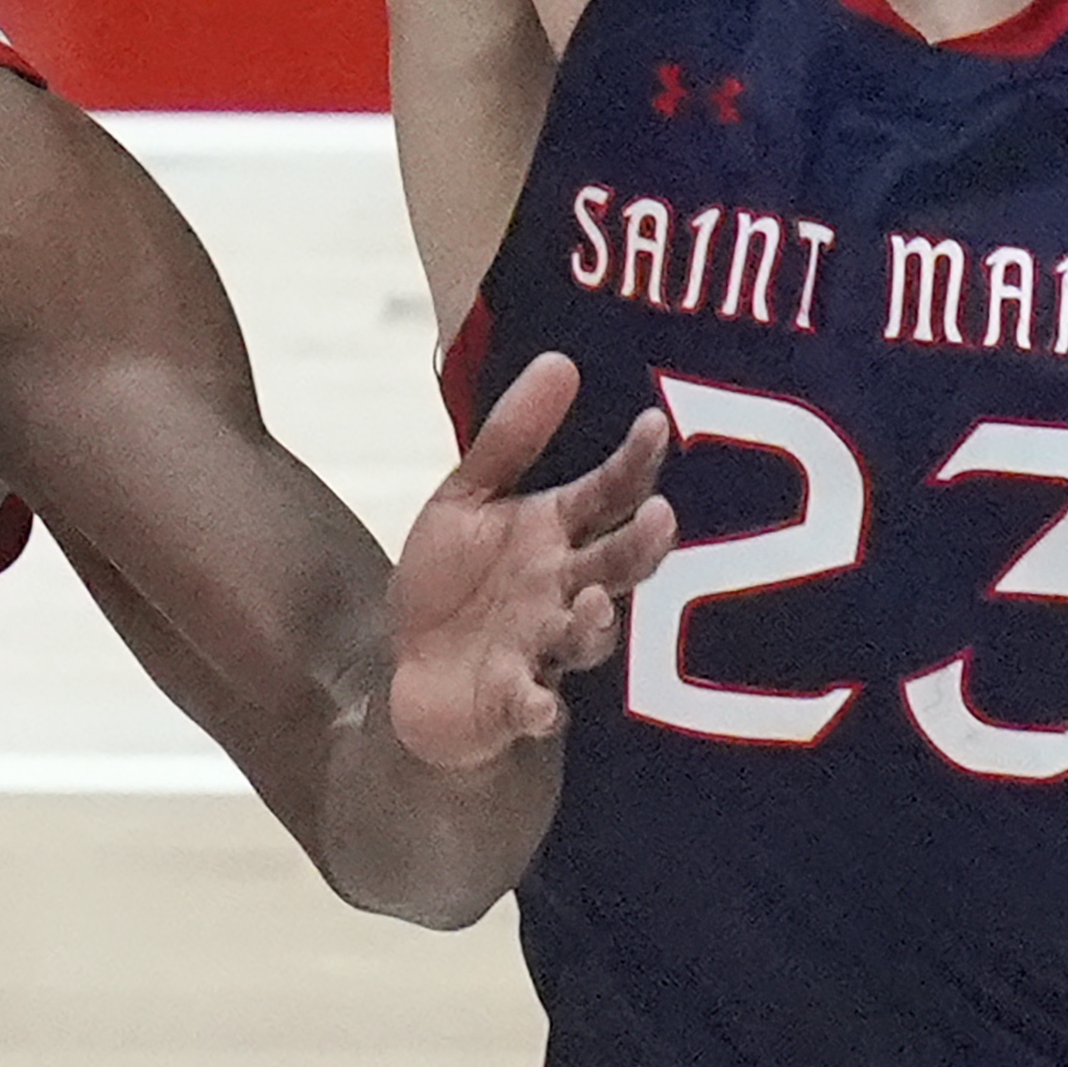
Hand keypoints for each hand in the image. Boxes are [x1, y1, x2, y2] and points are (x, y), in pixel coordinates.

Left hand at [382, 350, 673, 772]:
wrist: (405, 668)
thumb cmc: (452, 580)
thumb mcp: (467, 497)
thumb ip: (511, 437)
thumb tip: (561, 358)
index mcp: (557, 532)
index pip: (610, 492)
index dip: (635, 461)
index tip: (655, 424)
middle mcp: (564, 588)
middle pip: (618, 565)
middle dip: (642, 545)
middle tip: (661, 517)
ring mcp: (543, 647)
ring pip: (587, 637)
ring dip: (595, 623)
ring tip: (594, 600)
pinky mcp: (513, 701)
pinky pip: (534, 706)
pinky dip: (538, 708)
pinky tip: (538, 705)